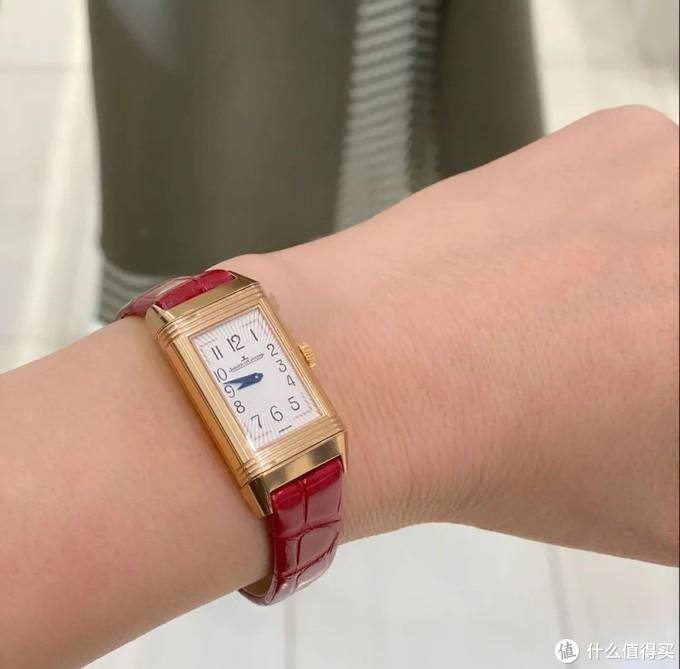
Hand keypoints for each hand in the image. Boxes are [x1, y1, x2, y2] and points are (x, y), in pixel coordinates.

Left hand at [229, 106, 678, 562]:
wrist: (369, 366)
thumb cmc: (507, 454)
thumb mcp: (665, 509)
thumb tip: (669, 411)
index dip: (672, 384)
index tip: (657, 390)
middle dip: (669, 339)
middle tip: (639, 361)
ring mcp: (677, 162)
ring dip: (669, 280)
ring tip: (596, 324)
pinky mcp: (610, 134)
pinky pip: (657, 183)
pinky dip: (637, 225)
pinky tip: (567, 268)